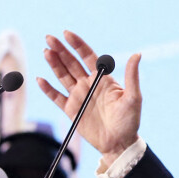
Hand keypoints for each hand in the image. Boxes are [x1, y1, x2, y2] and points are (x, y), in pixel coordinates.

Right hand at [37, 31, 141, 165]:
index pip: (87, 56)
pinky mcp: (71, 110)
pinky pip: (56, 97)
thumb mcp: (133, 98)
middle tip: (49, 38)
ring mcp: (78, 96)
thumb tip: (137, 54)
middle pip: (71, 63)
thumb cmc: (129, 121)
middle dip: (60, 50)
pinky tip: (41, 79)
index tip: (67, 34)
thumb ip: (132, 76)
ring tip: (46, 52)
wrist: (119, 143)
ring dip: (54, 64)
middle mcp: (88, 84)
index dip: (77, 44)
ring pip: (62, 76)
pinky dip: (48, 89)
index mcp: (102, 78)